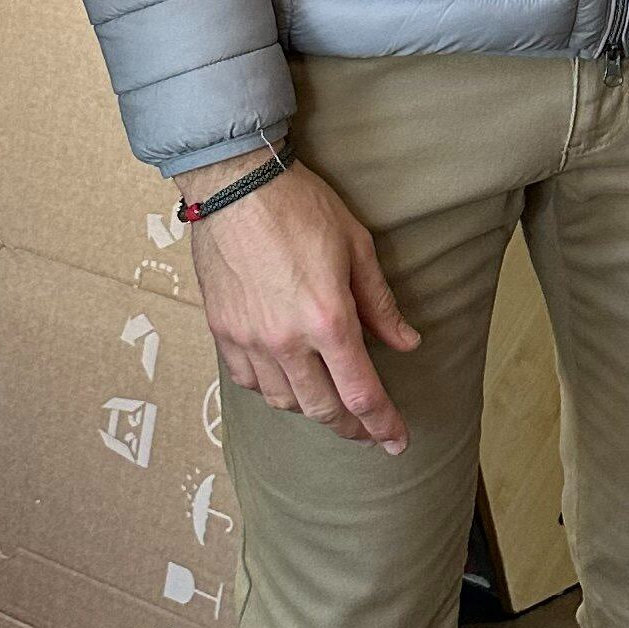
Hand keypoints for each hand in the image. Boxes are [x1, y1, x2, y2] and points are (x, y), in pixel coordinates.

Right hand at [180, 155, 421, 449]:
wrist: (235, 185)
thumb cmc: (300, 207)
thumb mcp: (356, 247)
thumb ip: (380, 303)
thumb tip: (406, 342)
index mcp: (327, 319)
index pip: (361, 393)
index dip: (382, 424)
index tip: (397, 442)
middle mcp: (285, 340)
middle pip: (322, 409)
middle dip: (350, 427)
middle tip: (368, 432)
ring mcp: (249, 339)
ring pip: (283, 401)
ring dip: (311, 409)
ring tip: (329, 400)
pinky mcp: (222, 331)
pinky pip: (249, 381)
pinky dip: (273, 388)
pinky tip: (287, 378)